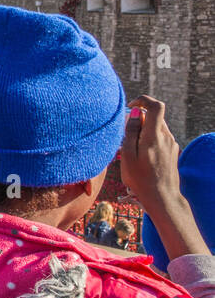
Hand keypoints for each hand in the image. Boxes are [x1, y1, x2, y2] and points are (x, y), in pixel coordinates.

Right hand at [120, 95, 183, 209]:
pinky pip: (160, 137)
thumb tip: (135, 112)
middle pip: (154, 116)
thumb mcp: (128, 155)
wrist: (162, 197)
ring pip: (156, 127)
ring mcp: (171, 144)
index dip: (143, 100)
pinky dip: (149, 139)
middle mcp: (166, 137)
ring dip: (143, 130)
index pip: (156, 106)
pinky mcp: (172, 151)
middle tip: (125, 134)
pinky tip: (141, 156)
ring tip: (132, 149)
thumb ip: (131, 131)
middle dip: (138, 119)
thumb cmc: (140, 178)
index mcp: (154, 136)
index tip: (130, 107)